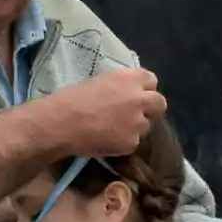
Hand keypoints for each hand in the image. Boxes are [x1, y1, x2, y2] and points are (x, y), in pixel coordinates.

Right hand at [45, 68, 165, 157]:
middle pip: (159, 103)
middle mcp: (139, 98)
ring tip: (115, 129)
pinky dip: (123, 142)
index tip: (135, 94)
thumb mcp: (101, 82)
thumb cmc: (73, 98)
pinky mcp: (132, 143)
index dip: (143, 89)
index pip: (151, 81)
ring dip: (136, 127)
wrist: (62, 123)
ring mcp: (138, 122)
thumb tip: (126, 94)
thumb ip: (120, 87)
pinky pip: (133, 142)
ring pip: (147, 125)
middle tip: (135, 114)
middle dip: (150, 108)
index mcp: (130, 78)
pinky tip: (107, 140)